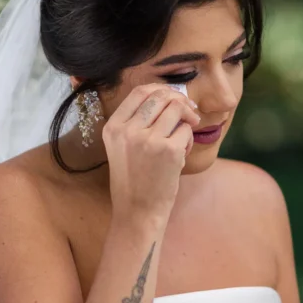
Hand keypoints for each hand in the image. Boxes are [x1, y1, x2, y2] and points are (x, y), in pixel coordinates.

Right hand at [102, 84, 201, 224]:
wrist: (137, 212)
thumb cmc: (134, 180)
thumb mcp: (122, 146)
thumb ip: (138, 121)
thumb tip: (170, 96)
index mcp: (113, 127)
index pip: (140, 92)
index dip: (161, 90)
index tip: (173, 98)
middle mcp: (127, 130)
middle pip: (160, 96)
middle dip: (180, 101)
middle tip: (189, 114)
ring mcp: (148, 139)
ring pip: (177, 110)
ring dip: (186, 121)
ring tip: (181, 141)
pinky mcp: (168, 150)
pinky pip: (186, 131)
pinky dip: (188, 141)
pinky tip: (179, 157)